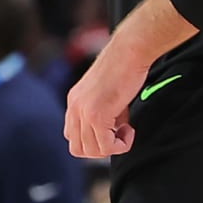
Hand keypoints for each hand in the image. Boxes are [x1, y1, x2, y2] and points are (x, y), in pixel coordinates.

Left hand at [64, 42, 147, 157]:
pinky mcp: (98, 116)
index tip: (113, 129)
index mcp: (74, 101)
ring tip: (126, 131)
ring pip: (92, 151)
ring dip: (112, 147)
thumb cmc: (125, 65)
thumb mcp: (108, 91)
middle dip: (102, 148)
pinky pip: (106, 146)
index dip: (94, 139)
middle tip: (120, 134)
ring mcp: (84, 113)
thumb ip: (106, 111)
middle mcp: (74, 108)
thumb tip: (116, 129)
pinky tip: (130, 130)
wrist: (130, 51)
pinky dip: (121, 145)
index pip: (72, 135)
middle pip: (78, 149)